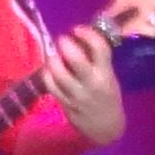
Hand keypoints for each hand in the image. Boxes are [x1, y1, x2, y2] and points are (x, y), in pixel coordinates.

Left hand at [45, 20, 127, 148]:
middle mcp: (91, 83)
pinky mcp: (64, 102)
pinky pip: (50, 85)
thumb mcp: (108, 76)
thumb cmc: (106, 95)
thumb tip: (80, 37)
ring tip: (54, 54)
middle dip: (65, 44)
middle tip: (62, 39)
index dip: (88, 34)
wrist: (105, 126)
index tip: (78, 29)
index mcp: (106, 74)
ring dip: (53, 59)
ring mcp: (76, 94)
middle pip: (76, 59)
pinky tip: (49, 69)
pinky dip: (47, 73)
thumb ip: (97, 60)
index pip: (100, 49)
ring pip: (59, 72)